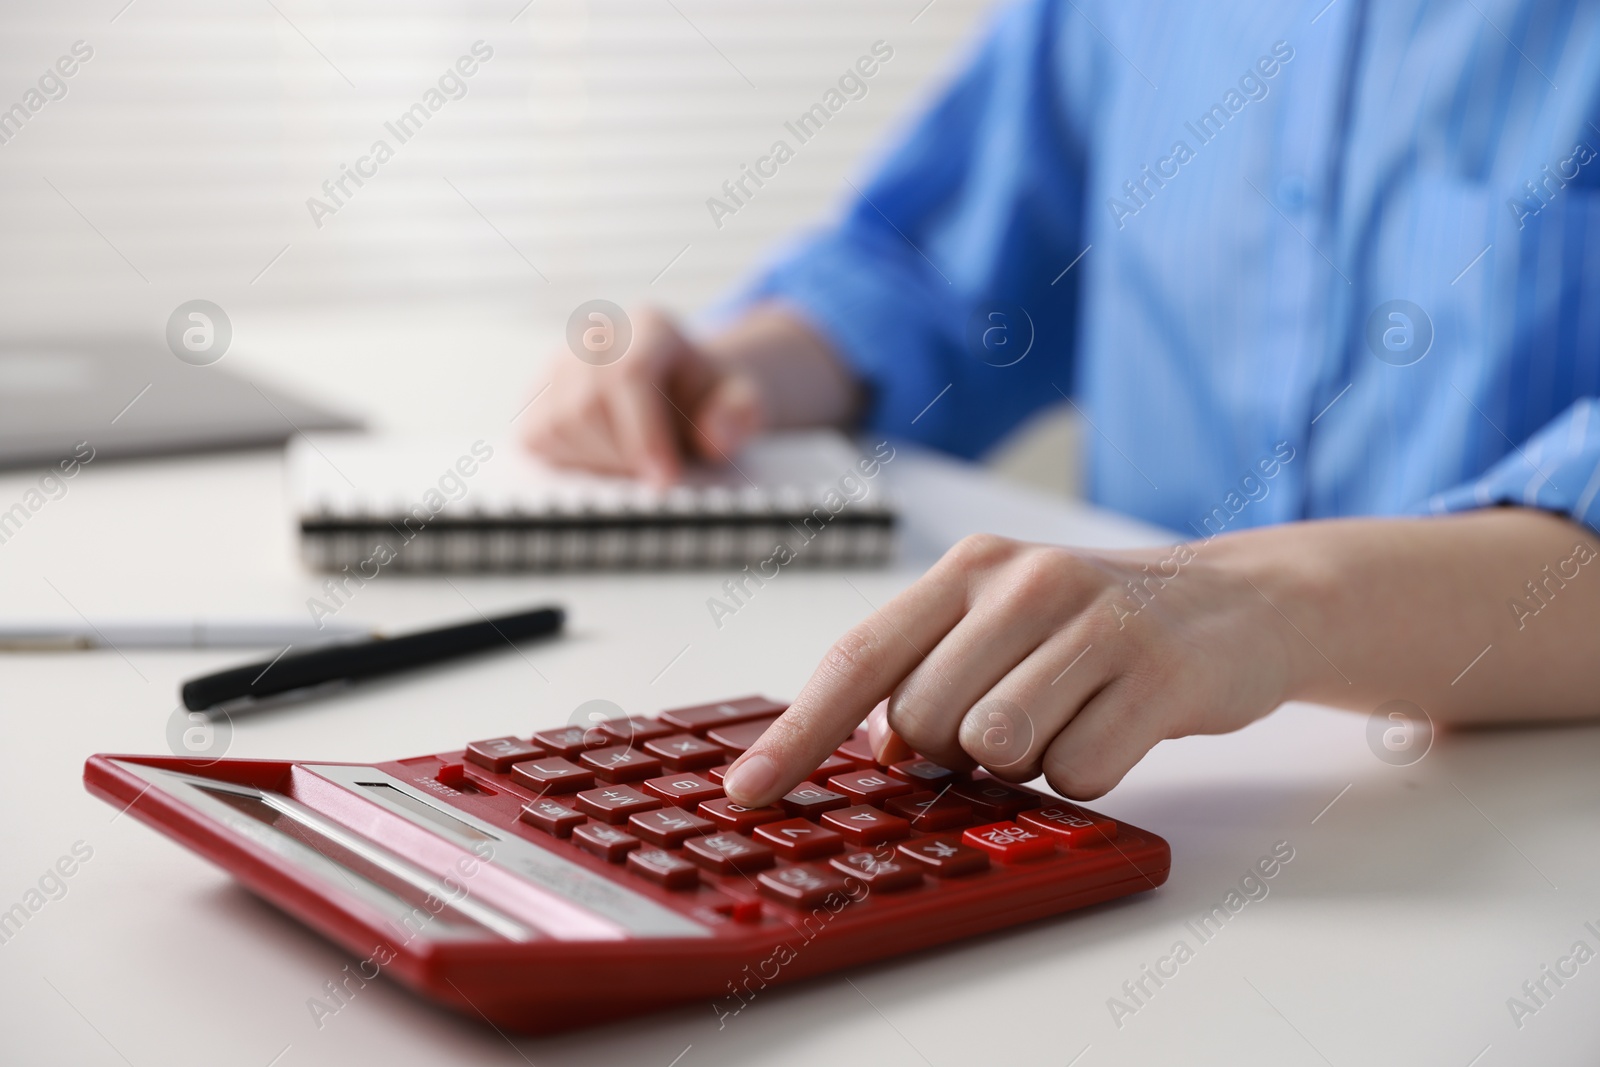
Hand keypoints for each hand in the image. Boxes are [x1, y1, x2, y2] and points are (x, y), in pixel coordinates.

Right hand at [521, 307, 763, 485]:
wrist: (682, 399)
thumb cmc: (708, 403)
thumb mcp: (741, 406)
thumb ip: (738, 417)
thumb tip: (716, 435)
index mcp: (649, 327)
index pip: (630, 374)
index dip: (644, 434)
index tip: (664, 480)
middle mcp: (595, 336)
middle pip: (589, 405)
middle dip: (625, 455)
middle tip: (658, 476)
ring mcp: (558, 365)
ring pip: (560, 425)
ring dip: (601, 462)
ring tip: (637, 462)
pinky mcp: (536, 398)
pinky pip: (538, 438)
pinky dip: (572, 461)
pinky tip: (607, 459)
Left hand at [722, 532, 1298, 805]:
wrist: (1236, 602)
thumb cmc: (1096, 626)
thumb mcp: (1002, 623)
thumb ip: (928, 671)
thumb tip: (871, 750)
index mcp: (967, 568)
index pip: (858, 659)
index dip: (796, 735)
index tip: (745, 792)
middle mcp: (1022, 580)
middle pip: (922, 721)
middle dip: (949, 753)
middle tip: (1007, 721)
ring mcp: (1093, 621)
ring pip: (996, 747)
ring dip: (1022, 763)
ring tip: (1064, 718)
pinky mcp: (1158, 671)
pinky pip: (1078, 774)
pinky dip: (1087, 775)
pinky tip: (1115, 727)